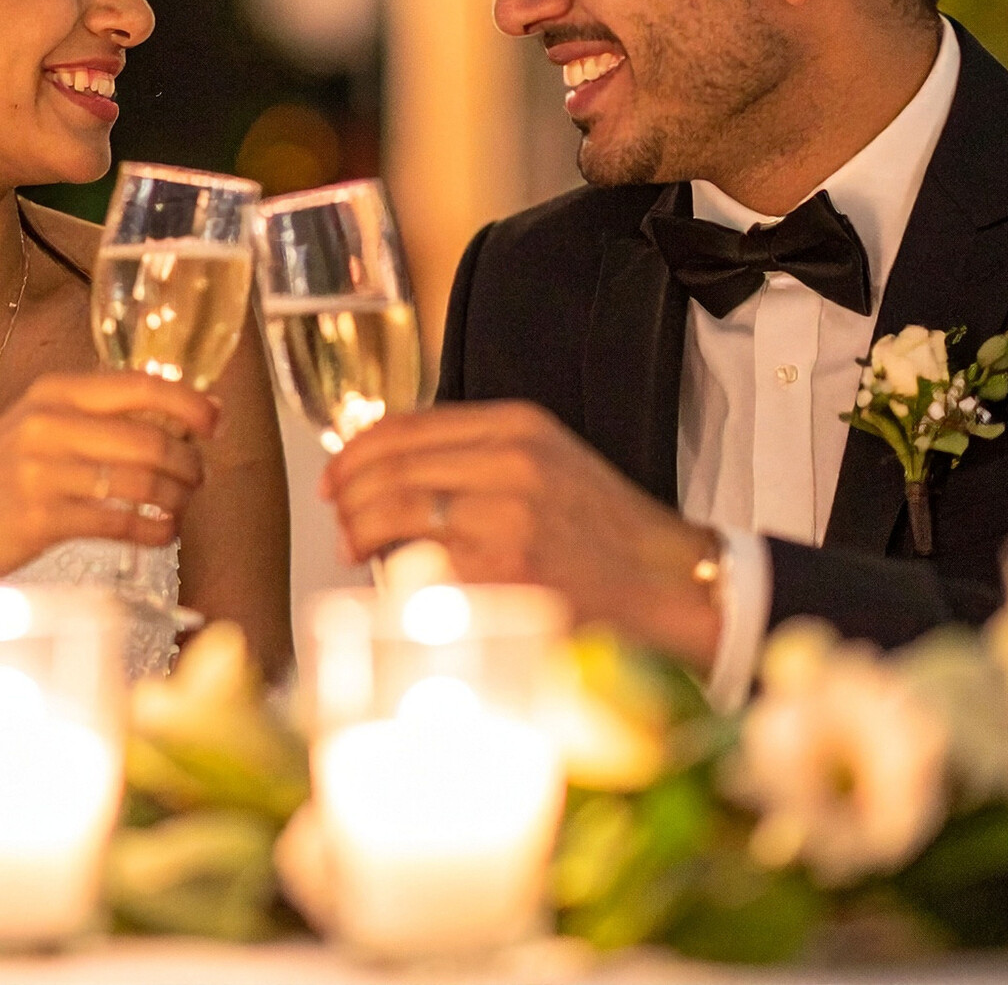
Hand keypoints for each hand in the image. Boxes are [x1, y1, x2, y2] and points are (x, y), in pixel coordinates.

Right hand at [0, 371, 218, 581]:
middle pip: (150, 439)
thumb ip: (97, 416)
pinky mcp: (42, 519)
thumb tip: (177, 415)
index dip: (188, 402)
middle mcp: (50, 424)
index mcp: (54, 392)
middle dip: (189, 462)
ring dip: (176, 497)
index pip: (139, 386)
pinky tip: (161, 533)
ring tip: (180, 506)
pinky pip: (119, 522)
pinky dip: (153, 530)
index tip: (215, 420)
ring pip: (140, 481)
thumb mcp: (38, 424)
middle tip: (198, 476)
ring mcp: (44, 472)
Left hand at [320, 401, 721, 672]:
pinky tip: (387, 581)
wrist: (670, 580)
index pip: (407, 424)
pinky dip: (391, 571)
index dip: (357, 451)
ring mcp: (506, 514)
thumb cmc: (605, 531)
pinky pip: (423, 562)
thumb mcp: (548, 461)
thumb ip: (480, 455)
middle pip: (391, 466)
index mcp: (517, 425)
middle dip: (349, 495)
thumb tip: (395, 473)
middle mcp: (509, 460)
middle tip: (340, 519)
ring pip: (396, 509)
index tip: (337, 475)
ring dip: (359, 530)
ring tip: (354, 548)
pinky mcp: (505, 568)